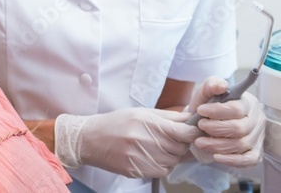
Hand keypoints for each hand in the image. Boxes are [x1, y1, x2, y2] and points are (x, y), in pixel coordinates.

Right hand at [54, 107, 201, 178]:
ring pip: (173, 161)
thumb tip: (191, 119)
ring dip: (171, 155)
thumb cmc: (115, 123)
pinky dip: (162, 165)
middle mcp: (145, 140)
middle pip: (181, 148)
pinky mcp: (137, 170)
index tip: (193, 132)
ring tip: (156, 147)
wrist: (89, 139)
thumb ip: (166, 117)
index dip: (193, 133)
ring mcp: (141, 157)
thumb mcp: (140, 113)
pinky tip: (150, 156)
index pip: (185, 132)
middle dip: (180, 144)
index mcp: (147, 122)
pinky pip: (163, 171)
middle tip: (169, 139)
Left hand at [187, 76, 265, 167]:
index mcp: (247, 103)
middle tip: (200, 126)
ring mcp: (257, 137)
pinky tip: (216, 156)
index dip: (217, 111)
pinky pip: (248, 160)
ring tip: (200, 141)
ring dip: (217, 145)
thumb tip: (221, 86)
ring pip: (240, 145)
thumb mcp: (206, 92)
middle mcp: (256, 120)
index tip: (200, 110)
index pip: (236, 109)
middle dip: (215, 129)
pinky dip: (231, 160)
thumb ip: (211, 85)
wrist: (205, 121)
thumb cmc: (208, 105)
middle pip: (239, 128)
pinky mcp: (255, 152)